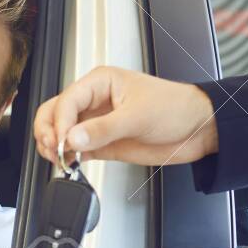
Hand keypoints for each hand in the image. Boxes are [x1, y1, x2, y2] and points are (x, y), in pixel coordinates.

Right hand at [34, 66, 218, 166]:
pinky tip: (71, 165)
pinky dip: (68, 159)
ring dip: (54, 147)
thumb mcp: (139, 116)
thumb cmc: (176, 108)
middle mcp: (94, 102)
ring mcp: (96, 124)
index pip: (67, 101)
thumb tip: (73, 138)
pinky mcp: (102, 143)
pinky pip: (76, 151)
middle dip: (49, 132)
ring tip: (61, 160)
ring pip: (60, 133)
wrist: (199, 129)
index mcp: (100, 83)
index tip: (62, 142)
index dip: (59, 122)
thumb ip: (103, 129)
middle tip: (55, 150)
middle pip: (54, 113)